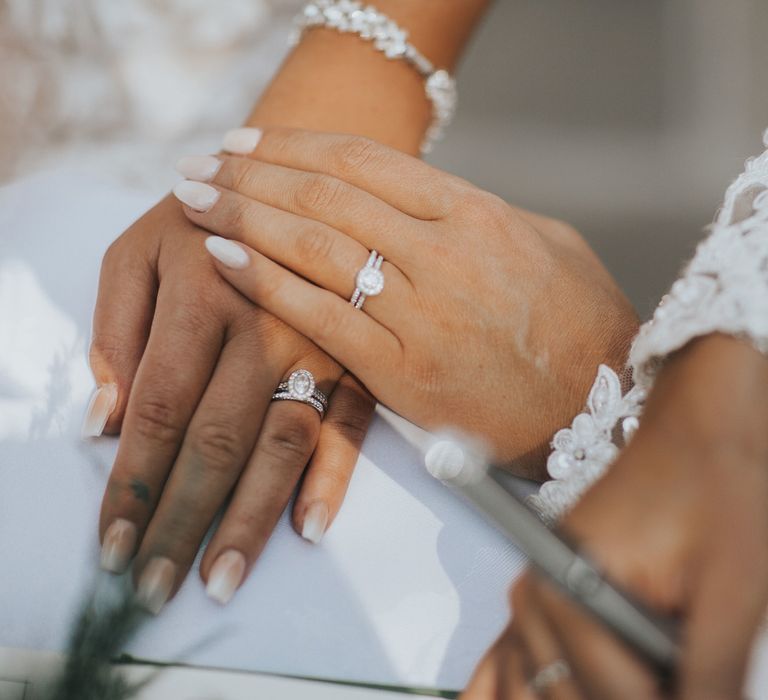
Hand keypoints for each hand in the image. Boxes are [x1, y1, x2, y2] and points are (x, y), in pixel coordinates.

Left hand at [88, 187, 374, 612]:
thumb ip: (114, 332)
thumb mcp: (137, 253)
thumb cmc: (203, 220)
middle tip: (153, 590)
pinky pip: (350, 424)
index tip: (111, 545)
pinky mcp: (358, 358)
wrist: (296, 179)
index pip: (159, 407)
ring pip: (280, 443)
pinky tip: (309, 528)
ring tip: (222, 578)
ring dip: (250, 517)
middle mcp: (265, 324)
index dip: (132, 482)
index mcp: (204, 292)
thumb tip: (104, 422)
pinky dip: (332, 479)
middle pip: (216, 440)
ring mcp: (320, 343)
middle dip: (179, 521)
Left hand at [172, 127, 637, 473]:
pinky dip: (263, 283)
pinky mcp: (403, 372)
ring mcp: (422, 312)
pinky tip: (219, 257)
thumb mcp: (548, 245)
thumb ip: (481, 217)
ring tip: (194, 199)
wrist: (603, 411)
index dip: (295, 147)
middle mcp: (443, 252)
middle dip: (252, 175)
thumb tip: (426, 199)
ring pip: (313, 246)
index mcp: (476, 214)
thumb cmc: (581, 327)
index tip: (249, 143)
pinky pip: (320, 316)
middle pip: (325, 196)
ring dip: (243, 217)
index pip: (365, 162)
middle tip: (200, 165)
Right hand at [463, 334, 767, 698]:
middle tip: (680, 670)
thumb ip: (707, 677)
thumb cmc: (715, 495)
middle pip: (567, 696)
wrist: (699, 433)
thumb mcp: (729, 599)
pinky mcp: (548, 593)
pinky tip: (543, 692)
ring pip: (539, 687)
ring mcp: (533, 594)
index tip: (704, 685)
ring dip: (584, 689)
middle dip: (625, 694)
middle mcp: (532, 595)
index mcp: (566, 592)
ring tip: (634, 672)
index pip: (613, 697)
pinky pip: (523, 661)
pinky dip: (534, 686)